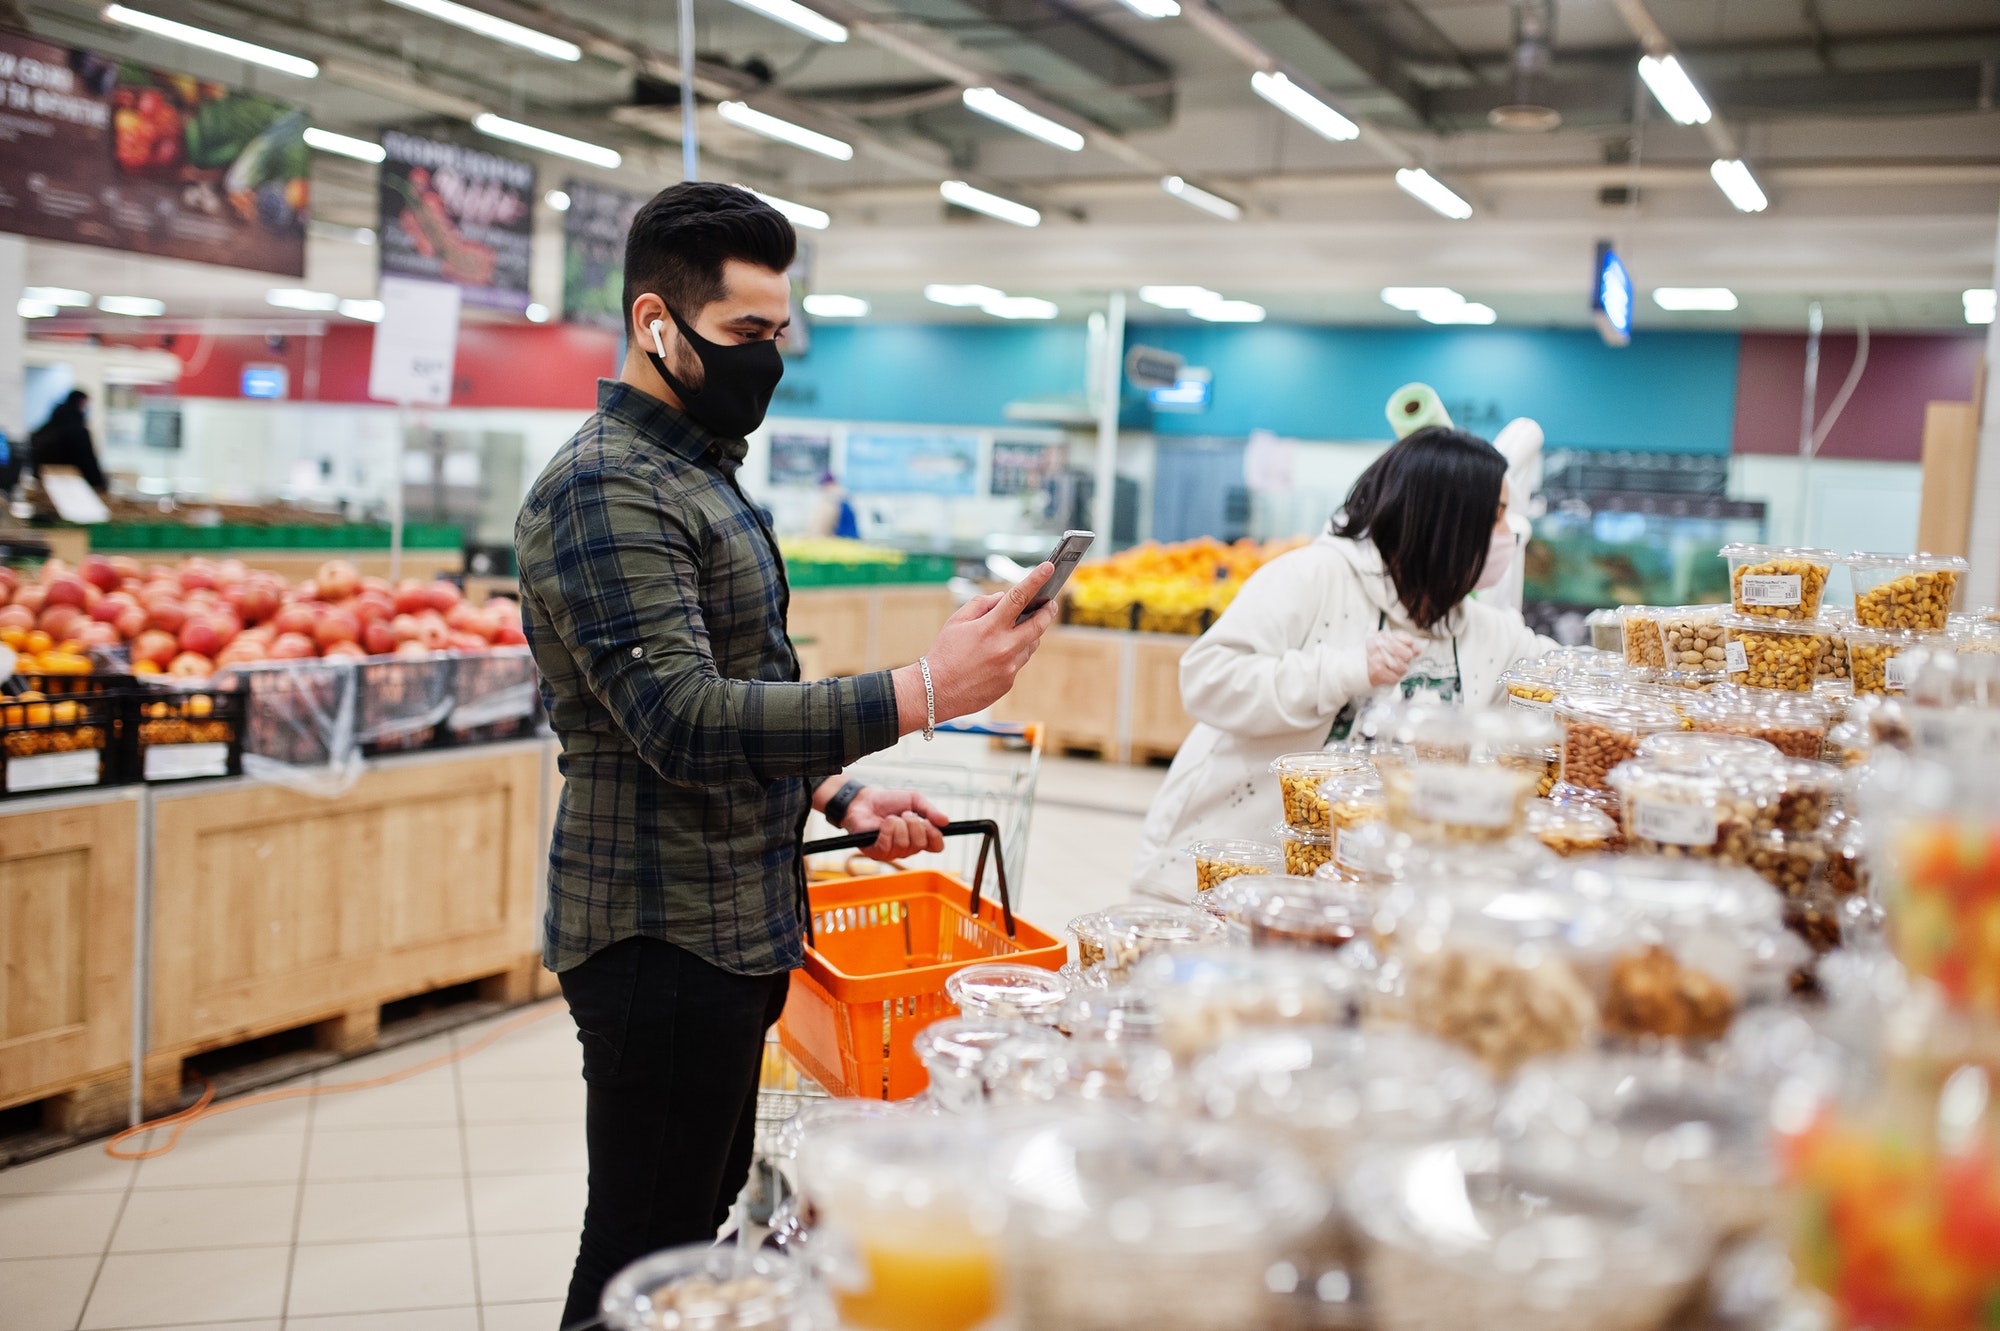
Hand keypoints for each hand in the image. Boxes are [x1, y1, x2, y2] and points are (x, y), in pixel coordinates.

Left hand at [841, 787, 947, 861]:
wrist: (865, 800)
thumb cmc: (888, 802)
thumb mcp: (914, 800)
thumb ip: (930, 811)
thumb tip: (946, 822)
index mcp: (920, 838)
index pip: (937, 847)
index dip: (935, 835)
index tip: (928, 822)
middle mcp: (908, 848)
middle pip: (920, 844)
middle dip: (913, 823)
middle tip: (904, 814)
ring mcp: (893, 853)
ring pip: (904, 844)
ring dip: (898, 825)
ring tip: (892, 817)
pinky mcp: (877, 853)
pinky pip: (887, 846)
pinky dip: (887, 830)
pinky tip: (885, 823)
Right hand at [897, 563, 1058, 729]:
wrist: (936, 691)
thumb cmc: (944, 653)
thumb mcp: (956, 621)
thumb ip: (981, 604)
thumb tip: (1004, 598)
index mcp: (990, 628)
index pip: (1019, 597)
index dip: (1036, 580)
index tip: (1049, 567)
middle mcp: (1004, 647)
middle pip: (1039, 624)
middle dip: (1047, 611)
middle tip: (1050, 604)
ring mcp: (1009, 667)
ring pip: (1030, 644)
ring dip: (1028, 634)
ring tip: (1016, 631)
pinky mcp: (1008, 682)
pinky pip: (1019, 662)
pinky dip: (1013, 654)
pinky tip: (997, 656)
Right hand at [1365, 629, 1419, 686]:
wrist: (1350, 667)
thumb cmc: (1369, 655)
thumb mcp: (1383, 644)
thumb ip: (1402, 644)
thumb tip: (1418, 650)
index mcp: (1384, 637)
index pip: (1408, 640)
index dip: (1409, 647)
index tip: (1403, 651)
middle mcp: (1381, 646)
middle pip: (1408, 655)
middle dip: (1405, 661)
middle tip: (1397, 662)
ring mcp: (1379, 659)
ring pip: (1403, 668)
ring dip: (1399, 671)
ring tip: (1391, 669)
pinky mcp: (1377, 673)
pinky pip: (1395, 678)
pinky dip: (1392, 679)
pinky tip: (1387, 675)